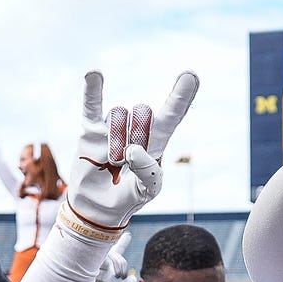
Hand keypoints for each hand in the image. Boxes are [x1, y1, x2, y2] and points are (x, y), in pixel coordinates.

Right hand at [59, 70, 198, 241]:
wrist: (98, 207)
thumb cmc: (129, 197)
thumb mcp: (147, 191)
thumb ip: (147, 172)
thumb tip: (132, 149)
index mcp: (157, 142)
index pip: (172, 115)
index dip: (181, 97)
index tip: (191, 76)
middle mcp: (137, 128)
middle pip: (143, 112)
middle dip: (135, 137)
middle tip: (126, 161)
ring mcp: (114, 127)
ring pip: (119, 115)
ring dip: (115, 142)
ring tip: (111, 162)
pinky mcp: (92, 131)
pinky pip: (91, 106)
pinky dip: (92, 91)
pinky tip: (94, 75)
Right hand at [82, 232, 139, 281]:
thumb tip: (132, 278)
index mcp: (103, 273)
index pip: (113, 255)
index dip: (121, 244)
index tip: (127, 235)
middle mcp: (95, 267)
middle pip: (108, 250)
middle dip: (119, 255)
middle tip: (121, 273)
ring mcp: (87, 266)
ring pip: (102, 252)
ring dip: (113, 260)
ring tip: (118, 275)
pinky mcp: (80, 268)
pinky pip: (89, 255)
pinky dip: (100, 257)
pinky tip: (108, 266)